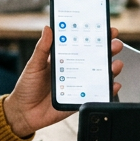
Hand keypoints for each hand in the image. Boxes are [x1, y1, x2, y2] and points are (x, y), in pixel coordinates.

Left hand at [2, 26, 123, 136]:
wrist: (24, 113)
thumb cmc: (27, 87)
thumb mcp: (33, 65)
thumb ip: (42, 48)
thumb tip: (48, 28)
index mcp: (64, 57)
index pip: (83, 43)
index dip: (96, 35)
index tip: (106, 27)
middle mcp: (75, 69)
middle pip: (97, 57)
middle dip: (109, 49)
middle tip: (115, 44)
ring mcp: (80, 84)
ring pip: (100, 74)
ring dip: (112, 68)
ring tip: (116, 64)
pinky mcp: (81, 98)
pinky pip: (98, 93)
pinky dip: (108, 90)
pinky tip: (113, 85)